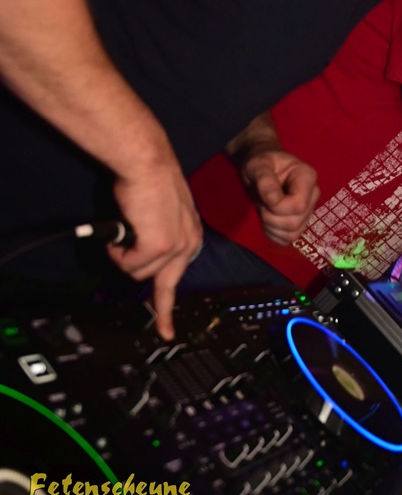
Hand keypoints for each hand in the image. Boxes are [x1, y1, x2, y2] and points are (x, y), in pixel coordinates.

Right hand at [109, 163, 202, 341]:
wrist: (147, 162)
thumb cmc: (148, 180)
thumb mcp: (161, 211)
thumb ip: (157, 233)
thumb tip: (138, 249)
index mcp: (191, 235)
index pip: (180, 274)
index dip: (168, 302)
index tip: (168, 327)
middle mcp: (189, 243)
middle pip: (166, 286)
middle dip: (163, 311)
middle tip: (165, 332)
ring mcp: (175, 248)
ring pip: (137, 273)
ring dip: (123, 255)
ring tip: (124, 230)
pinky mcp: (159, 247)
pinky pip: (128, 265)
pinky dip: (117, 251)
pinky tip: (121, 230)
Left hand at [240, 149, 319, 244]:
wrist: (262, 168)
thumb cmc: (261, 163)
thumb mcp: (258, 166)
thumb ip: (265, 180)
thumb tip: (274, 201)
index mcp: (307, 177)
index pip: (298, 205)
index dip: (277, 208)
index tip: (263, 198)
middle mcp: (313, 195)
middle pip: (295, 223)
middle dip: (271, 218)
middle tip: (261, 204)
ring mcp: (308, 211)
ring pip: (293, 234)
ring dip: (271, 227)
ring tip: (264, 211)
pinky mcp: (300, 222)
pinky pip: (288, 239)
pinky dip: (274, 235)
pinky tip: (267, 221)